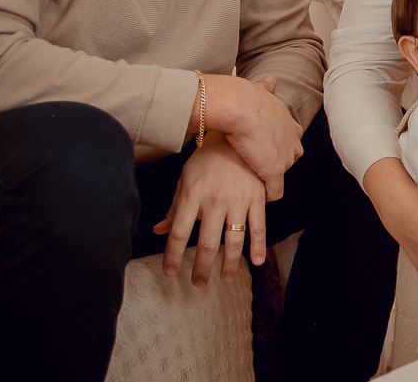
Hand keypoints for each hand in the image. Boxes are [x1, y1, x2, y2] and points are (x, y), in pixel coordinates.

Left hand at [153, 133, 266, 285]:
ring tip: (225, 279)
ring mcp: (238, 200)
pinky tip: (257, 262)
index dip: (172, 256)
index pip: (177, 233)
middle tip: (198, 283)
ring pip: (233, 240)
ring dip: (229, 264)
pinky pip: (258, 226)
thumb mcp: (185, 180)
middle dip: (201, 267)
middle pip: (205, 243)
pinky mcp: (257, 197)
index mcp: (192, 195)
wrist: (235, 134)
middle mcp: (214, 200)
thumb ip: (174, 208)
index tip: (170, 273)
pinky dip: (258, 246)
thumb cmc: (206, 159)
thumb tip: (158, 231)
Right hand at [200, 74, 302, 200]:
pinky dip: (266, 195)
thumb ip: (267, 88)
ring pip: (280, 176)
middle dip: (272, 163)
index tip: (259, 147)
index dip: (273, 146)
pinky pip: (275, 192)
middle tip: (253, 163)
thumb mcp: (262, 90)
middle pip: (288, 160)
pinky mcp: (274, 172)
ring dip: (267, 178)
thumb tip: (270, 79)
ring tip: (250, 178)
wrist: (240, 106)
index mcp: (291, 126)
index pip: (289, 142)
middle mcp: (293, 142)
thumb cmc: (245, 98)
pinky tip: (255, 194)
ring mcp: (285, 159)